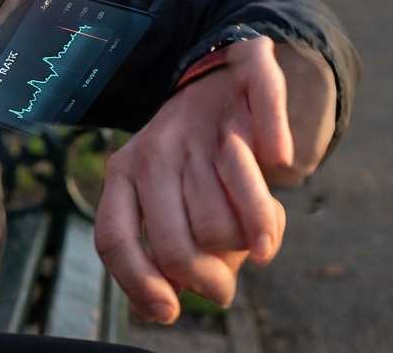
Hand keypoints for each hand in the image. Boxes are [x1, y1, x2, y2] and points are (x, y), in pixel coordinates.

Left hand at [94, 37, 295, 323]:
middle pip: (175, 246)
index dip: (137, 284)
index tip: (169, 312)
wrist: (225, 79)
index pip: (113, 238)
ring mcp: (197, 123)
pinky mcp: (244, 99)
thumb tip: (155, 309)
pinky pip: (267, 156)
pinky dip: (277, 177)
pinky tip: (279, 181)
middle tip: (226, 287)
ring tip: (254, 230)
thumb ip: (157, 252)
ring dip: (250, 241)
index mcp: (124, 172)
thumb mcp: (164, 201)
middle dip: (207, 282)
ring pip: (223, 227)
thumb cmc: (196, 162)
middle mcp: (153, 149)